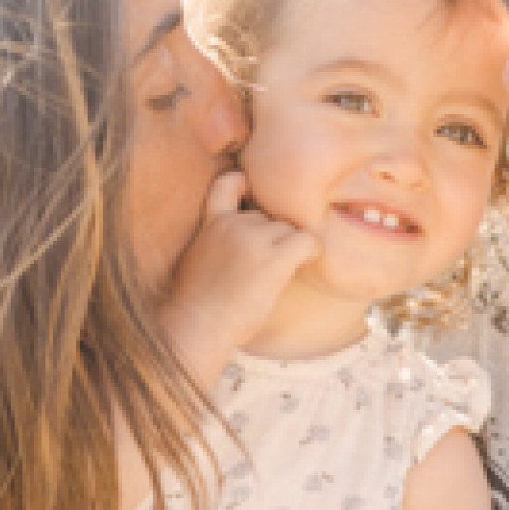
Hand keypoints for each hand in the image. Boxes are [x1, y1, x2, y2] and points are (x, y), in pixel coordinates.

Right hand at [163, 172, 317, 380]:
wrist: (197, 326)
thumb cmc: (198, 307)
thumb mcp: (197, 259)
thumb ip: (218, 241)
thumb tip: (247, 246)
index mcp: (211, 223)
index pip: (229, 183)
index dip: (244, 184)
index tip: (251, 193)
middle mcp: (234, 224)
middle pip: (270, 218)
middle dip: (271, 240)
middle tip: (259, 272)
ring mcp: (253, 238)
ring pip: (289, 231)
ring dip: (287, 252)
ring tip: (269, 279)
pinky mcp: (273, 258)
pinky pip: (308, 241)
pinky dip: (311, 252)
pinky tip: (302, 266)